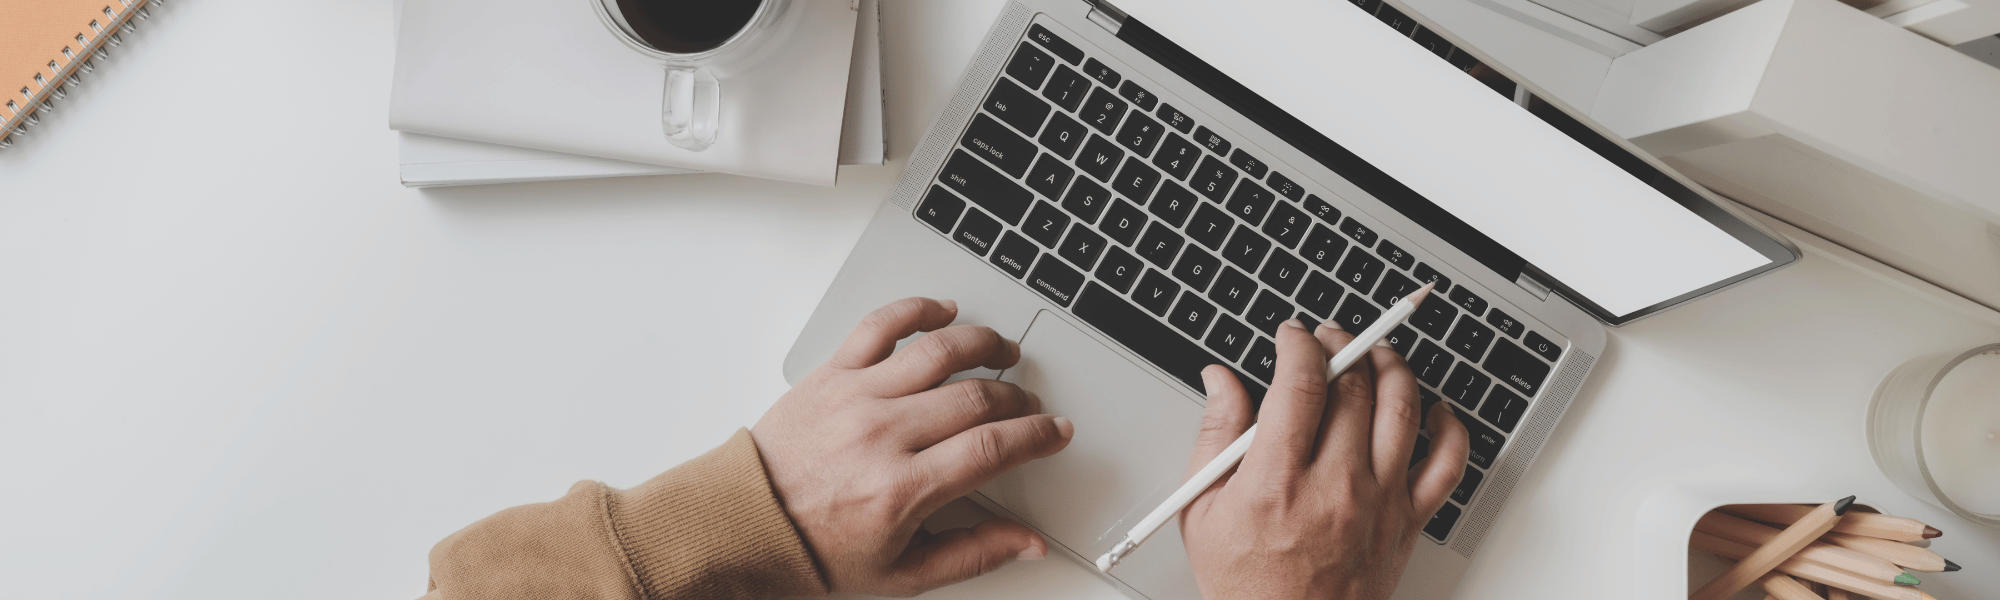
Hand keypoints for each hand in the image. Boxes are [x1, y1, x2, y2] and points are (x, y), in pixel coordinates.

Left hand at [752, 297, 1073, 596]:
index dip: (1036, 436)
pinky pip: (881, 325)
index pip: (992, 447)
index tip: (1054, 431)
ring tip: (1002, 351)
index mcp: (902, 489)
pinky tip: (943, 312)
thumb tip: (1027, 542)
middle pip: (975, 397)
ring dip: (983, 344)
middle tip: (1027, 406)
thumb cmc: (814, 549)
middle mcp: (882, 435)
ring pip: (938, 350)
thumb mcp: (902, 572)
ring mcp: (856, 397)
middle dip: (1016, 398)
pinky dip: (917, 310)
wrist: (744, 523)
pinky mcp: (832, 372)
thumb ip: (973, 553)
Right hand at [1179, 320, 1469, 599]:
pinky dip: (1450, 427)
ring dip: (1390, 366)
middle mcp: (1335, 488)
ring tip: (1375, 353)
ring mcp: (1378, 503)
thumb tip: (1220, 380)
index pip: (1300, 384)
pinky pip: (1448, 464)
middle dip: (1341, 344)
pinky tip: (1433, 409)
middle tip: (1328, 338)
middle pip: (1353, 387)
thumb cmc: (1247, 584)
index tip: (1292, 336)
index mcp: (1277, 482)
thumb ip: (1213, 436)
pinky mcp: (1407, 522)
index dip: (1299, 344)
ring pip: (1402, 409)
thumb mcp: (1201, 511)